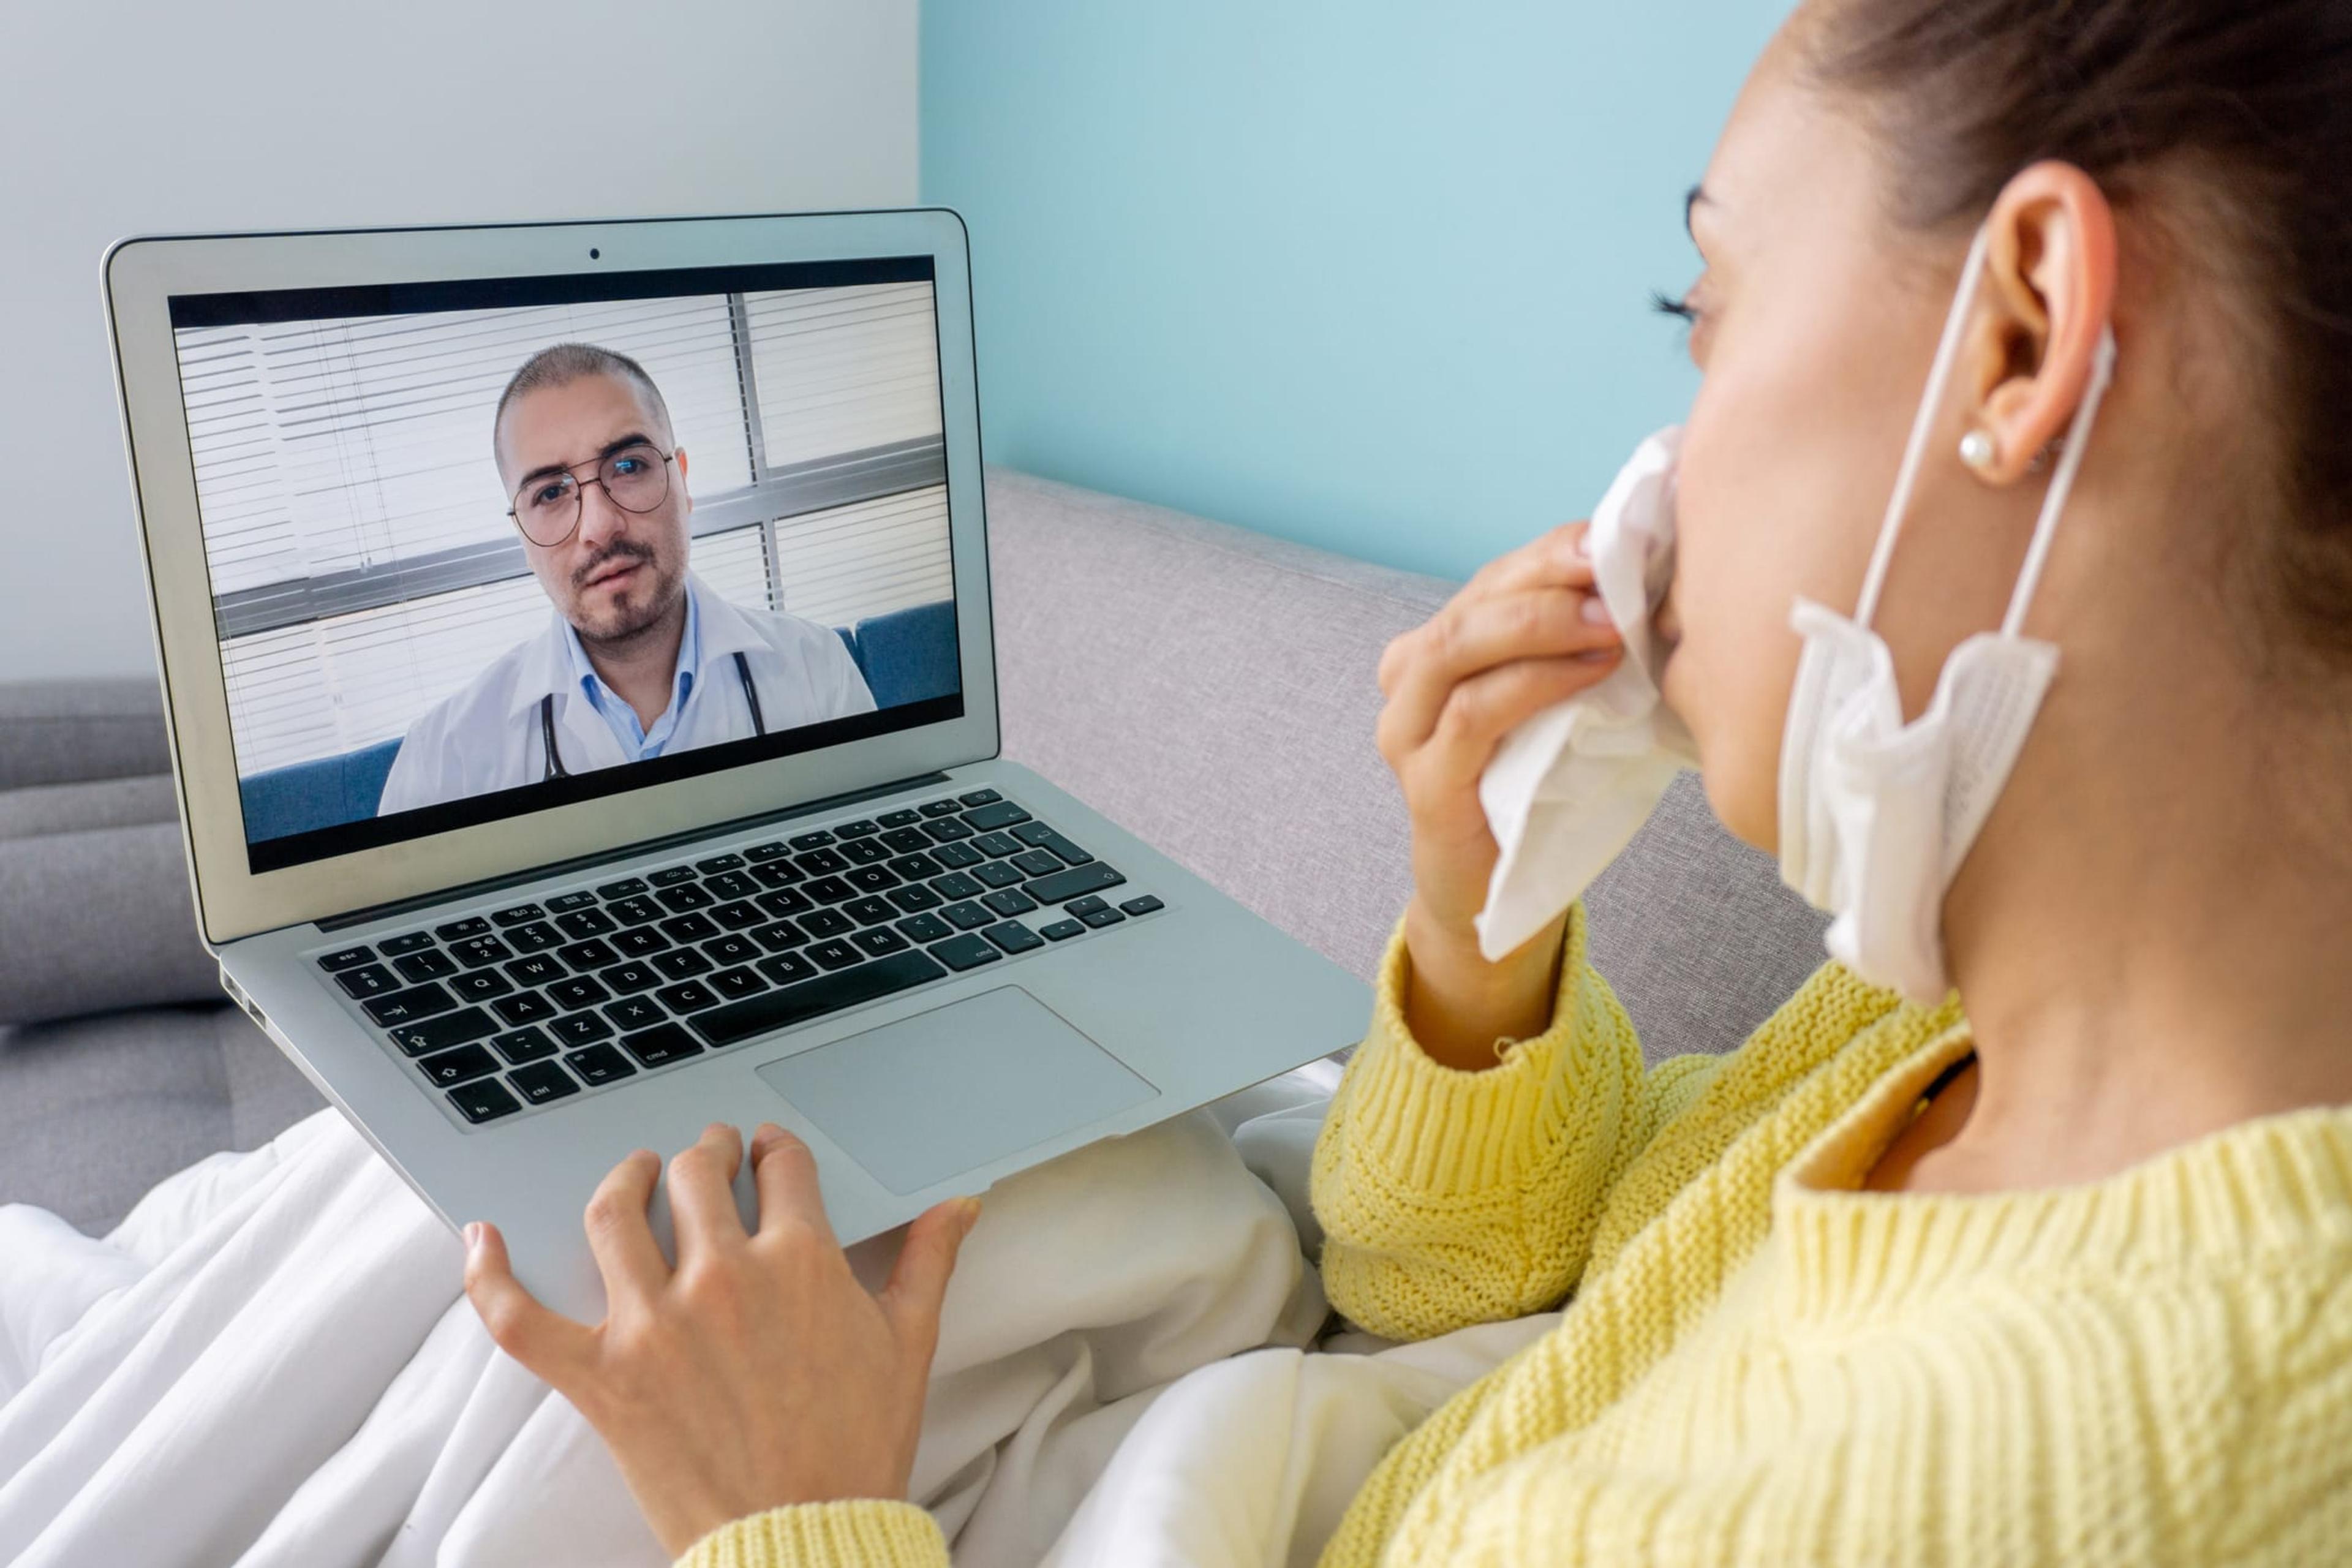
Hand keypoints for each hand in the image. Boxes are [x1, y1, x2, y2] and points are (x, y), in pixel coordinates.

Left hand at [462, 1122, 978, 1557]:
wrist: (806, 1540)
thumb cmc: (858, 1449)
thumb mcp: (908, 1345)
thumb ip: (927, 1261)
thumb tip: (960, 1204)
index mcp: (799, 1261)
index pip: (780, 1166)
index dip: (775, 1150)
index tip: (770, 1153)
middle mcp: (722, 1277)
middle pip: (696, 1173)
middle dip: (705, 1151)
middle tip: (706, 1154)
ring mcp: (654, 1325)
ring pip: (615, 1215)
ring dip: (622, 1180)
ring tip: (632, 1174)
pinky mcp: (601, 1377)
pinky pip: (523, 1317)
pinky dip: (490, 1275)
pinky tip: (482, 1238)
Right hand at [1374, 522, 1623, 1067]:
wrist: (1494, 899)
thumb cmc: (1541, 793)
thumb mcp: (1564, 703)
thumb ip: (1583, 646)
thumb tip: (1668, 582)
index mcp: (1440, 647)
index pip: (1500, 575)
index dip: (1561, 548)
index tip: (1632, 533)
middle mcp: (1409, 678)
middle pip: (1476, 599)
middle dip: (1552, 573)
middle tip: (1623, 566)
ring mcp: (1408, 731)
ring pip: (1461, 644)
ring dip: (1542, 622)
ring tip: (1612, 619)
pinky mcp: (1425, 783)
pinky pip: (1475, 714)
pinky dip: (1534, 682)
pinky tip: (1590, 671)